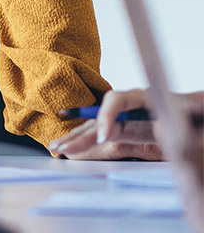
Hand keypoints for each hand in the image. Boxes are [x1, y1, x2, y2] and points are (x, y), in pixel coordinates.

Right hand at [49, 87, 198, 160]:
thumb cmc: (201, 115)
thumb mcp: (191, 122)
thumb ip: (171, 128)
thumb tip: (151, 133)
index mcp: (149, 97)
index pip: (118, 100)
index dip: (107, 117)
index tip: (103, 138)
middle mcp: (136, 104)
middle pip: (102, 115)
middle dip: (81, 132)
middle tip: (63, 147)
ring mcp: (134, 116)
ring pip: (100, 125)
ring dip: (78, 137)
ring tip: (56, 147)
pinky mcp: (136, 128)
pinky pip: (108, 134)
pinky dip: (88, 140)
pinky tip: (72, 146)